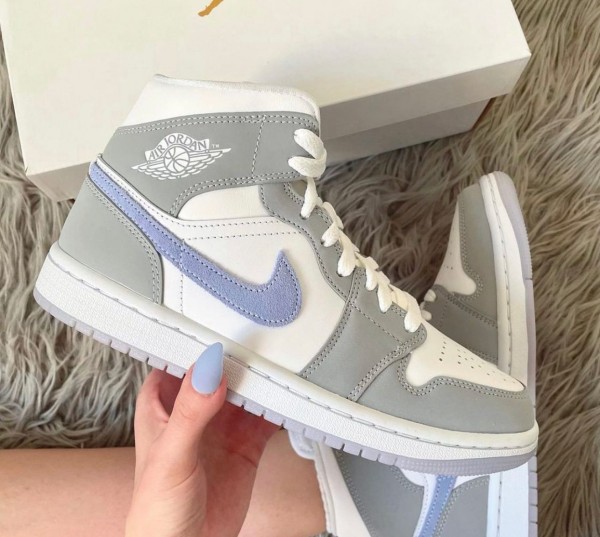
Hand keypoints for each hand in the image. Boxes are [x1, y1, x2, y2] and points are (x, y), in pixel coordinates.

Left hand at [126, 343, 278, 536]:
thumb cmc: (156, 511)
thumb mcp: (171, 456)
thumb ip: (190, 413)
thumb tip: (209, 372)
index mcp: (163, 404)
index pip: (180, 359)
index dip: (198, 340)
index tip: (222, 321)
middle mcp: (194, 410)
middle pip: (221, 370)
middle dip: (240, 355)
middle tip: (263, 338)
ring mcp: (222, 427)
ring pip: (246, 389)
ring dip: (263, 379)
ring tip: (283, 362)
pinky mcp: (246, 445)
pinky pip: (267, 417)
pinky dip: (279, 406)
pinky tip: (290, 397)